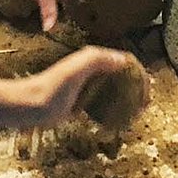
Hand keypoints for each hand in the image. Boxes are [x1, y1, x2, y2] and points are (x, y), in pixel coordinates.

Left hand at [28, 48, 146, 127]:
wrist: (30, 106)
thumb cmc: (52, 87)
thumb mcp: (75, 69)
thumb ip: (97, 59)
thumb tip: (123, 59)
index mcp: (93, 59)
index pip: (125, 61)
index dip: (139, 72)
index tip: (148, 87)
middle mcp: (92, 69)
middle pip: (123, 75)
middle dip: (138, 86)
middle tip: (147, 102)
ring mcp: (87, 85)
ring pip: (116, 89)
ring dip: (129, 98)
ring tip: (138, 111)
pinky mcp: (81, 100)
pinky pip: (104, 102)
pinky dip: (115, 108)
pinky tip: (119, 119)